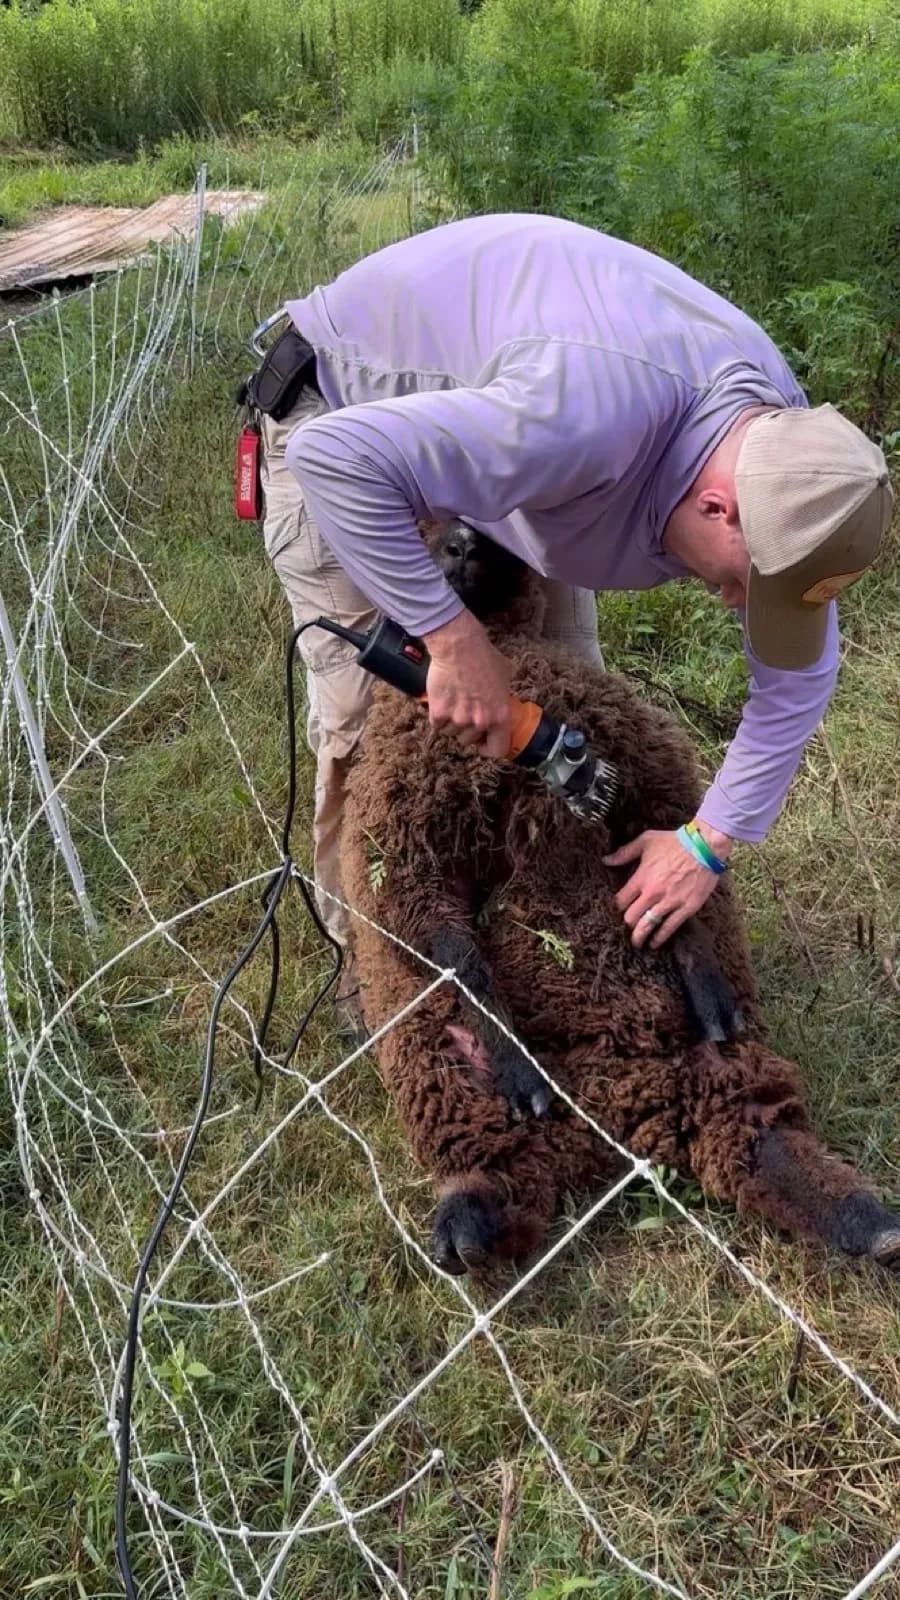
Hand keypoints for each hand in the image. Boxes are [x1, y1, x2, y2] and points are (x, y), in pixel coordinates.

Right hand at [423, 610, 512, 757]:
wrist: (459, 646)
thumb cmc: (483, 657)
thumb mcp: (505, 677)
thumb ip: (503, 697)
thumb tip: (500, 701)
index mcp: (500, 716)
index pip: (497, 749)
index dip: (488, 748)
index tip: (482, 743)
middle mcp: (480, 722)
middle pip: (469, 740)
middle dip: (466, 729)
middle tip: (464, 711)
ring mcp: (458, 719)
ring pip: (451, 733)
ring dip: (451, 722)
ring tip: (452, 702)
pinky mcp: (439, 713)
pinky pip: (437, 724)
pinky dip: (437, 716)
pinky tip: (442, 700)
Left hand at [602, 823, 733, 949]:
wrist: (704, 846)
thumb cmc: (675, 842)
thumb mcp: (646, 841)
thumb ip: (624, 853)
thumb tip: (606, 860)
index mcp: (641, 878)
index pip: (620, 901)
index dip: (617, 907)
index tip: (620, 909)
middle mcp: (653, 893)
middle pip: (631, 917)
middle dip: (627, 924)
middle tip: (628, 926)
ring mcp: (669, 902)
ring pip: (647, 926)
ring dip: (639, 937)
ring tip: (637, 944)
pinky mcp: (686, 908)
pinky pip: (669, 928)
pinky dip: (660, 938)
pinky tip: (655, 944)